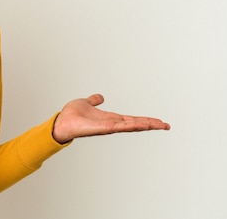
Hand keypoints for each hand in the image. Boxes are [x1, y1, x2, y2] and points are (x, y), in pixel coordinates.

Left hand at [52, 94, 169, 143]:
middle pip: (135, 124)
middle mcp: (111, 124)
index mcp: (110, 118)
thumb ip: (93, 101)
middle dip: (151, 125)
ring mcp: (107, 127)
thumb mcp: (85, 103)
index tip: (158, 121)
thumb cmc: (71, 116)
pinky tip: (138, 124)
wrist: (61, 122)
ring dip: (144, 125)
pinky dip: (128, 126)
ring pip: (130, 126)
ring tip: (159, 125)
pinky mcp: (101, 128)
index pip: (131, 119)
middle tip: (166, 125)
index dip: (144, 120)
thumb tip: (100, 97)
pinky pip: (117, 126)